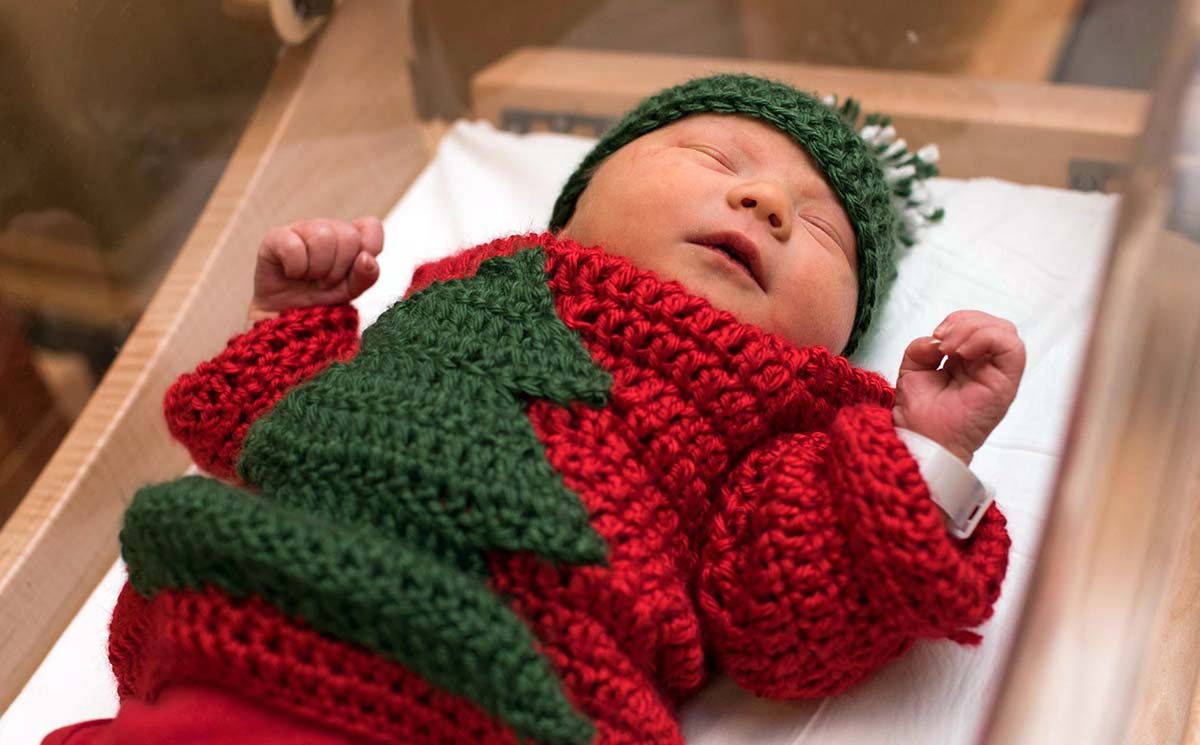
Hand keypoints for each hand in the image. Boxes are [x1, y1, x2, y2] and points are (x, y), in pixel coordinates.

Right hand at [249, 216, 383, 318]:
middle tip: (326, 281)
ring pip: (323, 236)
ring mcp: (301, 229)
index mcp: (350, 236)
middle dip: (340, 269)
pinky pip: (294, 246)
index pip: (371, 227)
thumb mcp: (350, 290)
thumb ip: (366, 275)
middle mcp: (327, 228)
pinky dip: (296, 268)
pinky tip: (292, 274)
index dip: (369, 248)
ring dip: (319, 269)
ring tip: (310, 278)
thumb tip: (367, 259)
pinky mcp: (276, 237)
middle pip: (349, 236)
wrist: (287, 317)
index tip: (356, 270)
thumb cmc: (321, 298)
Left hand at [893, 310, 1025, 463]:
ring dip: (973, 329)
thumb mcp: (913, 370)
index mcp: (966, 362)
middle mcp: (986, 367)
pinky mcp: (1005, 385)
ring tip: (949, 348)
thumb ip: (922, 347)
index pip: (977, 325)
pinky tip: (963, 352)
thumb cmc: (919, 416)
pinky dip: (987, 339)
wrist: (921, 441)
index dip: (957, 321)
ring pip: (1005, 331)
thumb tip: (937, 339)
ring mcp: (997, 376)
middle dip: (964, 321)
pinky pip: (1013, 349)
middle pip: (993, 324)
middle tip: (941, 341)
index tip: (934, 337)